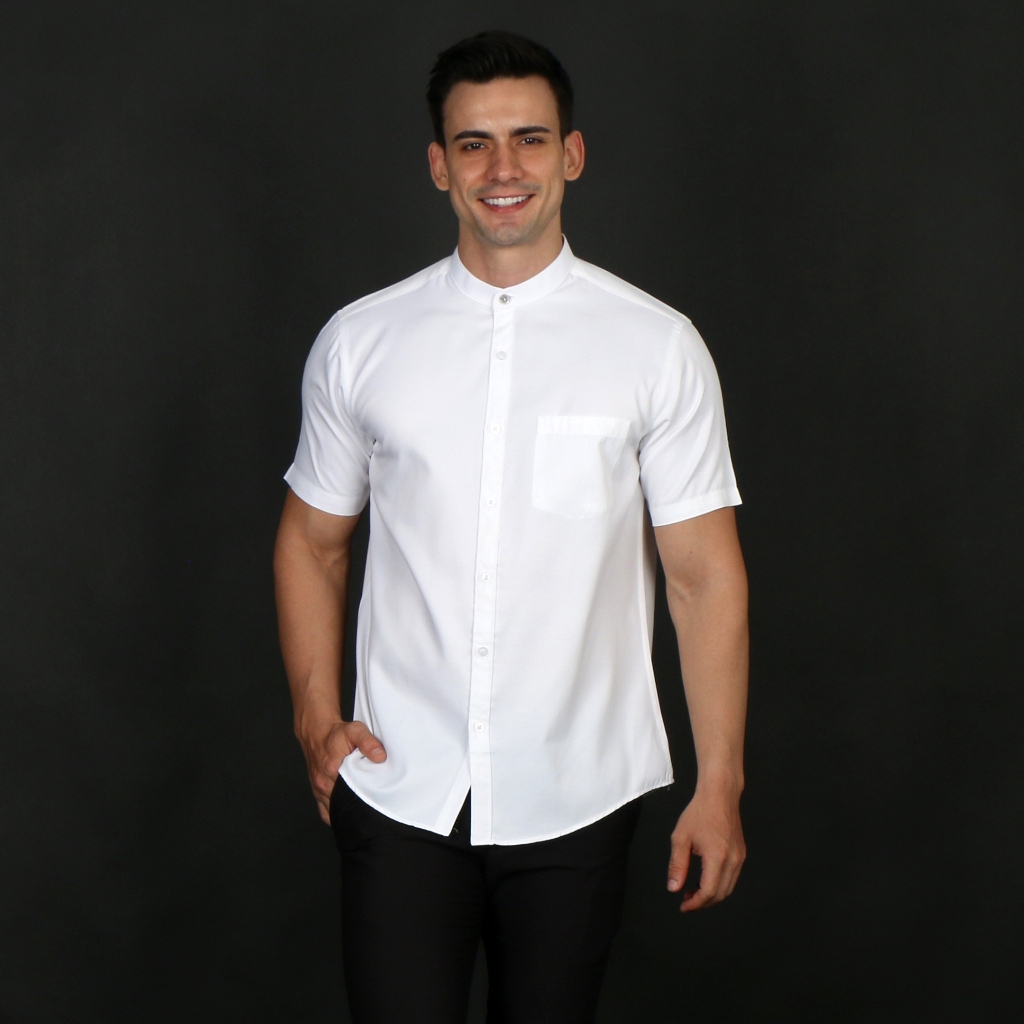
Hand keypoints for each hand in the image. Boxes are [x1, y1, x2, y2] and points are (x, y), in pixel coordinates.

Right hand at [298, 719, 385, 823]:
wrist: (316, 732)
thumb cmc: (337, 733)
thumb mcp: (355, 730)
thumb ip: (368, 742)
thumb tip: (380, 756)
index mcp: (332, 769)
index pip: (352, 792)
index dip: (366, 797)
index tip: (377, 797)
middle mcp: (323, 782)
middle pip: (344, 803)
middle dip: (358, 806)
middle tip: (372, 804)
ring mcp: (319, 789)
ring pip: (335, 810)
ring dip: (347, 810)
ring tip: (362, 808)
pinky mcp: (317, 792)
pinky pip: (326, 813)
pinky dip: (337, 815)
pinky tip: (349, 812)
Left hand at [667, 784, 745, 911]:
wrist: (720, 794)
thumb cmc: (699, 812)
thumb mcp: (681, 837)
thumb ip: (677, 865)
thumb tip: (674, 888)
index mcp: (717, 857)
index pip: (709, 892)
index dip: (696, 903)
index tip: (683, 906)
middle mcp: (733, 860)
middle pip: (721, 894)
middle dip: (703, 902)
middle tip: (686, 901)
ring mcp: (740, 858)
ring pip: (728, 888)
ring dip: (712, 895)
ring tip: (693, 892)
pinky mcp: (741, 854)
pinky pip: (732, 877)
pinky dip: (720, 885)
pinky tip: (706, 879)